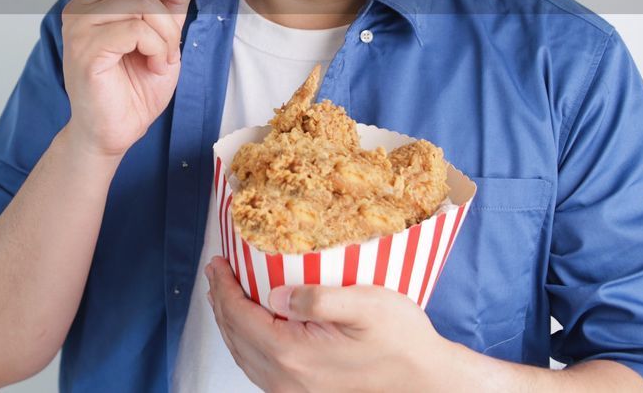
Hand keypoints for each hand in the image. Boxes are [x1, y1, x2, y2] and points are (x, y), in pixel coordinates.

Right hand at [61, 0, 193, 158]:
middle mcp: (80, 8)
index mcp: (95, 1)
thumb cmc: (133, 88)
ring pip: (140, 1)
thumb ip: (166, 4)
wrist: (113, 133)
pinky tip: (154, 65)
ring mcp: (79, 28)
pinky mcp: (86, 50)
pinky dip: (157, 47)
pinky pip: (136, 30)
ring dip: (166, 29)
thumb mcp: (162, 37)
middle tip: (180, 6)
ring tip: (164, 55)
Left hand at [204, 255, 450, 392]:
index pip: (240, 316)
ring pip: (244, 354)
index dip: (224, 286)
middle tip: (216, 271)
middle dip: (221, 301)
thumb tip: (275, 293)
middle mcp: (287, 379)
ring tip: (225, 294)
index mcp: (295, 355)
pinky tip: (251, 325)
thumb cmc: (401, 340)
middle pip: (236, 336)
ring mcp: (294, 391)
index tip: (218, 262)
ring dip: (230, 322)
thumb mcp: (365, 305)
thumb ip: (317, 298)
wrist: (425, 378)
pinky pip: (259, 367)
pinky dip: (245, 342)